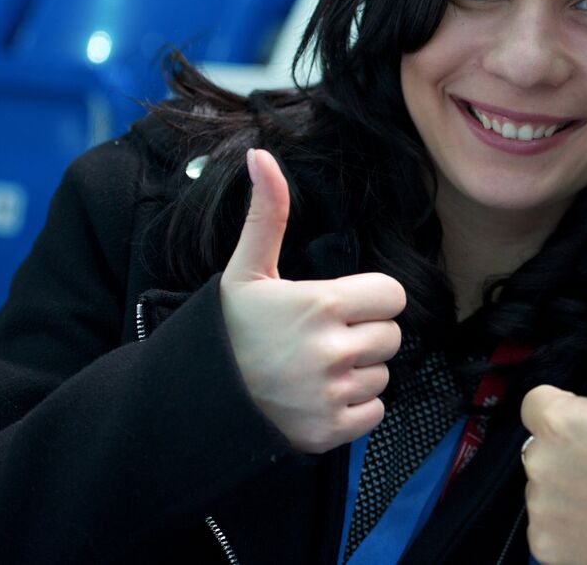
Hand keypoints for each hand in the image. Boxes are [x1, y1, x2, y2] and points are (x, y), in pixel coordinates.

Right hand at [220, 148, 405, 454]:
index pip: (392, 296)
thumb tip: (262, 155)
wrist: (194, 397)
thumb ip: (269, 212)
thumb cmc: (227, 328)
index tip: (342, 306)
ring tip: (314, 369)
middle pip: (391, 336)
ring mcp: (333, 392)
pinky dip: (354, 409)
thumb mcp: (247, 269)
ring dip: (358, 373)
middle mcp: (333, 349)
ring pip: (382, 374)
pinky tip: (319, 397)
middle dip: (364, 335)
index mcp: (322, 303)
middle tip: (323, 339)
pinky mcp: (330, 430)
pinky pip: (374, 412)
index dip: (371, 300)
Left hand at [521, 278, 586, 563]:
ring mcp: (542, 510)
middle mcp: (541, 464)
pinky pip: (550, 529)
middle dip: (570, 451)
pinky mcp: (547, 549)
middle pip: (543, 446)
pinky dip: (571, 530)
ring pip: (546, 488)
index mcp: (561, 421)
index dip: (570, 412)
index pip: (539, 403)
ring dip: (570, 490)